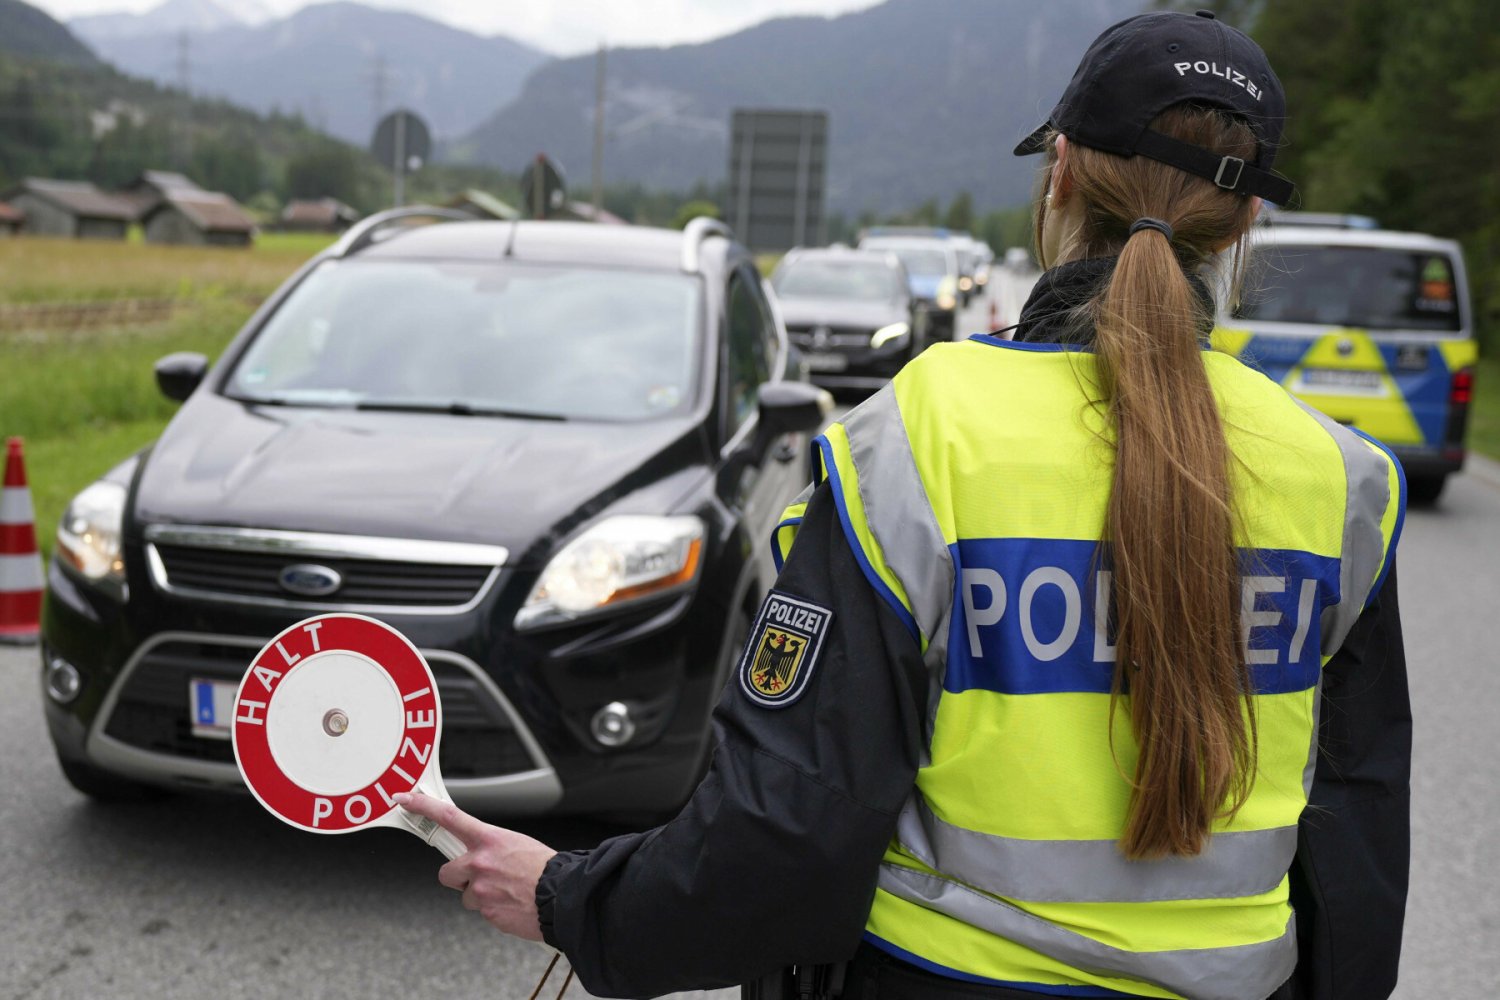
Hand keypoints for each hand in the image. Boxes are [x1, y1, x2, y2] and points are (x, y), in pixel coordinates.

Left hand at [395, 790, 556, 940]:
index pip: (449, 817)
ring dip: (480, 895)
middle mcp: (479, 863)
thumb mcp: (517, 844)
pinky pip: (481, 910)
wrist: (562, 896)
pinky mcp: (486, 912)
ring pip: (466, 895)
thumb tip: (480, 855)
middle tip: (480, 877)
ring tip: (506, 891)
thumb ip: (491, 848)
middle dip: (458, 877)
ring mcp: (480, 889)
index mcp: (489, 839)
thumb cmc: (545, 868)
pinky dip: (494, 909)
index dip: (423, 806)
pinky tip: (511, 903)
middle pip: (446, 872)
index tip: (405, 799)